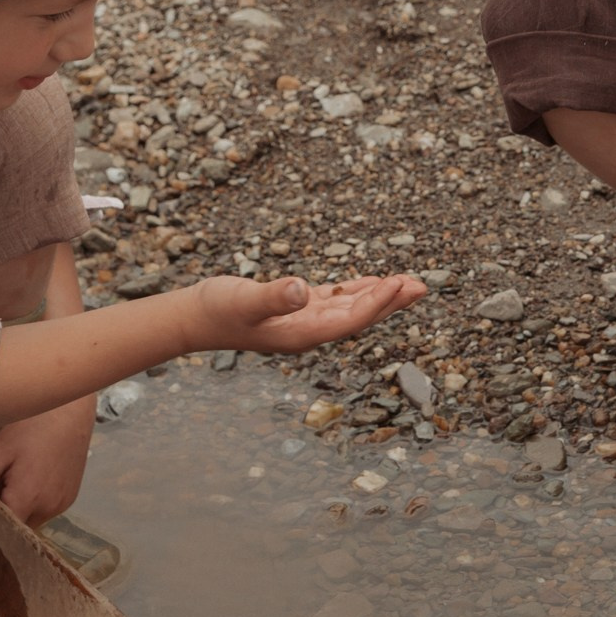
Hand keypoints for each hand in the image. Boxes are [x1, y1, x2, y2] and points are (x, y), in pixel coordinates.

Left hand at [0, 397, 95, 526]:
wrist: (72, 409)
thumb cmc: (32, 425)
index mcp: (27, 499)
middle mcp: (48, 509)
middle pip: (16, 526)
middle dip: (2, 513)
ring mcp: (62, 505)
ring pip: (31, 520)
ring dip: (19, 508)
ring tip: (16, 477)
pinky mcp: (71, 498)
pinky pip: (45, 510)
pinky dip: (34, 502)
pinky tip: (33, 476)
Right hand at [186, 274, 428, 354]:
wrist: (192, 318)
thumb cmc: (215, 310)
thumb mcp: (243, 300)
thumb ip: (272, 296)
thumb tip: (299, 290)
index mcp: (302, 335)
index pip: (350, 320)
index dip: (377, 303)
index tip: (399, 283)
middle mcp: (308, 332)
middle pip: (360, 317)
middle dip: (391, 302)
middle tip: (423, 286)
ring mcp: (303, 321)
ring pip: (352, 308)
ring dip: (380, 295)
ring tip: (409, 283)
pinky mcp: (296, 308)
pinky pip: (335, 300)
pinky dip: (356, 290)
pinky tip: (373, 281)